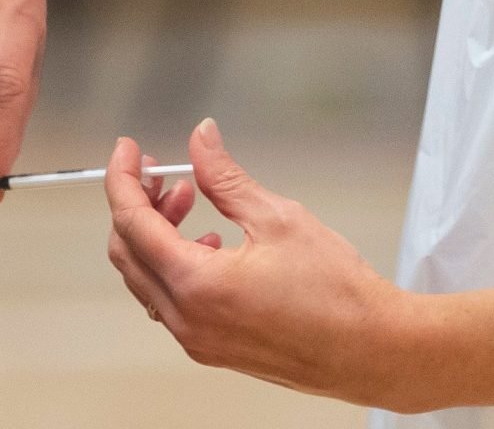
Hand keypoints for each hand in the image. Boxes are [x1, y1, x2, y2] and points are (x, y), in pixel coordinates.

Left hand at [104, 119, 424, 410]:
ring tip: (191, 201)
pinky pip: (171, 302)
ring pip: (147, 278)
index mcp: (196, 285)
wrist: (371, 350)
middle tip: (162, 174)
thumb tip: (201, 143)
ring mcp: (198, 339)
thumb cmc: (336, 296)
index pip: (132, 223)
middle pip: (129, 253)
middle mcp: (187, 319)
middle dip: (138, 205)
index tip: (128, 152)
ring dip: (157, 235)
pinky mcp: (213, 347)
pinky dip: (175, 264)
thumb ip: (226, 178)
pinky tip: (211, 242)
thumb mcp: (278, 218)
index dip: (123, 180)